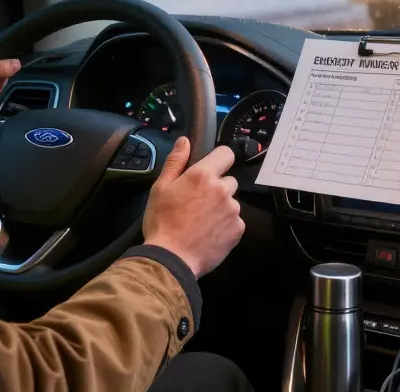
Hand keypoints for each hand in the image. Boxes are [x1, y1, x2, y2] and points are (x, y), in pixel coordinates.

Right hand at [142, 138, 243, 278]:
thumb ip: (175, 162)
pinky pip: (234, 221)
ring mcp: (233, 210)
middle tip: (198, 202)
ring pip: (231, 202)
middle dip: (217, 188)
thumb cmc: (162, 221)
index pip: (226, 154)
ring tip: (202, 221)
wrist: (171, 258)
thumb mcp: (160, 188)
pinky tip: (209, 234)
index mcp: (203, 175)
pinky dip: (225, 225)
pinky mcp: (238, 230)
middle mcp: (223, 190)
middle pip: (228, 180)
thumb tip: (185, 141)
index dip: (219, 159)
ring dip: (221, 207)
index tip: (210, 169)